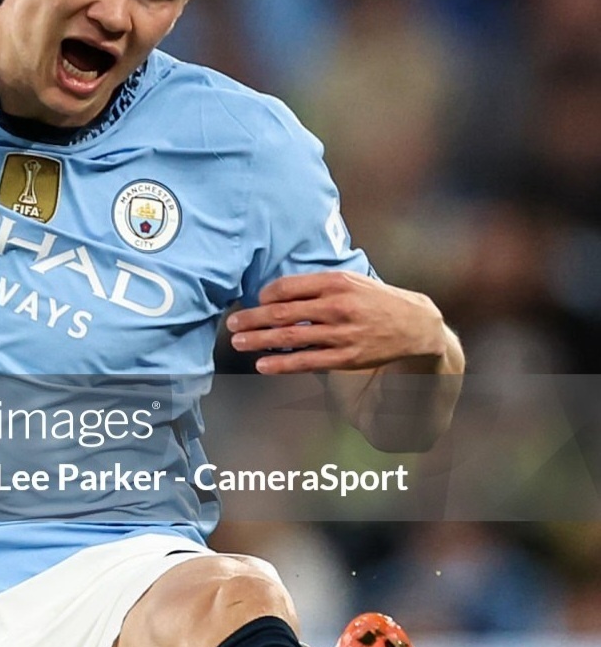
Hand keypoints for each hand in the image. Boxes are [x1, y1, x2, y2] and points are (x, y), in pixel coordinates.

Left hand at [226, 271, 450, 374]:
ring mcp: (341, 334)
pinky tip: (263, 365)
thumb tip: (276, 294)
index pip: (287, 287)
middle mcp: (337, 306)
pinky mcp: (346, 358)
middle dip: (252, 319)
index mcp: (335, 282)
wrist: (416, 325)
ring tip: (239, 343)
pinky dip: (282, 364)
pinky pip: (307, 362)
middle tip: (231, 324)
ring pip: (290, 339)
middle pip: (283, 313)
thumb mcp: (351, 280)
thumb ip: (317, 285)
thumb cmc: (375, 300)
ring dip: (259, 341)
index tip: (254, 301)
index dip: (264, 296)